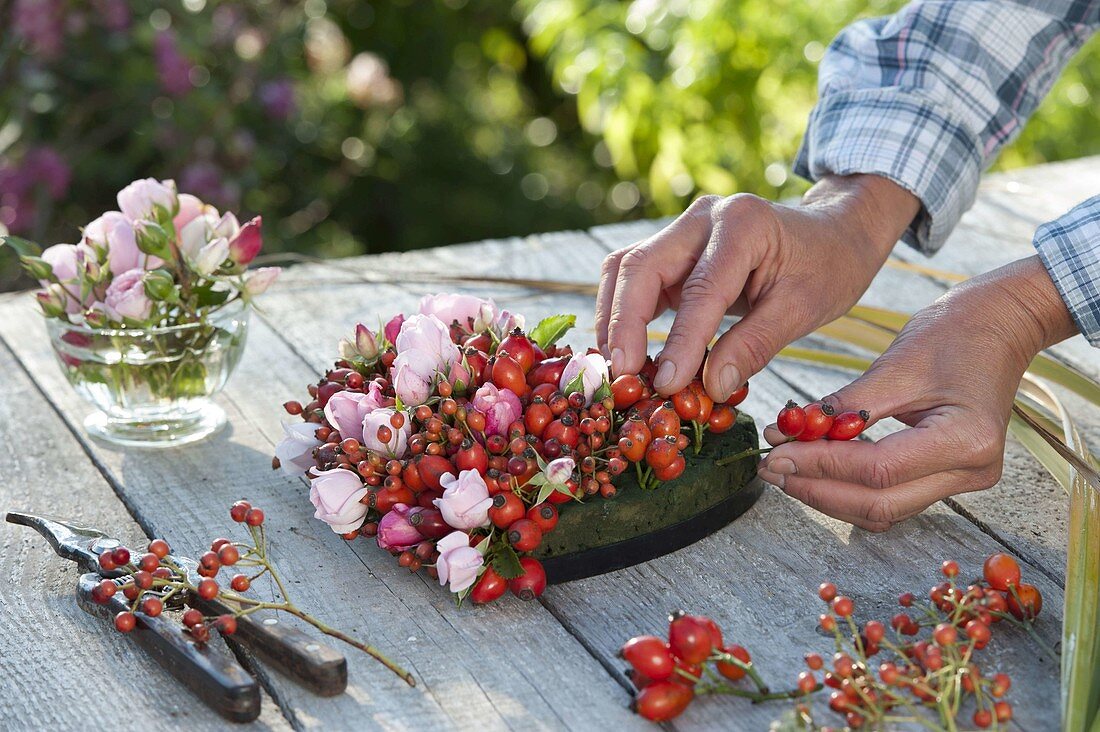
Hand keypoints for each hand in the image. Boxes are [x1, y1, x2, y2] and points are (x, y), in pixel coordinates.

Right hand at [595, 175, 918, 400]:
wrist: (832, 234)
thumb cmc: (826, 266)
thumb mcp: (804, 308)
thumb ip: (755, 346)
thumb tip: (712, 388)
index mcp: (743, 224)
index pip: (700, 289)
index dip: (680, 341)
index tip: (668, 385)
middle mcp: (702, 218)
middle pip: (641, 266)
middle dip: (625, 324)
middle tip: (624, 375)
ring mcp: (682, 230)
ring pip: (625, 268)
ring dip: (613, 318)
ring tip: (617, 367)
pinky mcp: (672, 250)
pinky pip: (632, 277)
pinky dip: (621, 313)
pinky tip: (624, 349)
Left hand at [758, 256, 1079, 530]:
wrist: (1001, 324)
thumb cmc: (956, 333)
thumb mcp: (895, 364)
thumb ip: (843, 406)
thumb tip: (787, 433)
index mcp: (966, 440)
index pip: (877, 470)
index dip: (820, 466)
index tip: (776, 454)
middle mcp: (972, 471)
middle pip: (878, 503)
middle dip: (817, 489)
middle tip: (771, 468)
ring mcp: (964, 479)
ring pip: (882, 508)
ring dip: (829, 493)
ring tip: (785, 469)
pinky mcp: (949, 476)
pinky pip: (892, 496)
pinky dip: (850, 487)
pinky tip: (815, 468)